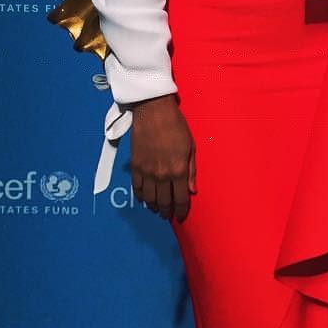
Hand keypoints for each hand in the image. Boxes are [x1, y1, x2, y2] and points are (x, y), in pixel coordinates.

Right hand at [129, 94, 195, 221]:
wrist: (153, 111)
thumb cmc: (176, 125)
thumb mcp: (190, 146)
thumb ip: (191, 170)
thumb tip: (192, 190)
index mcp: (178, 170)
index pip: (180, 198)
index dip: (181, 210)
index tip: (181, 216)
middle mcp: (161, 175)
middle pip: (164, 201)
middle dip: (167, 211)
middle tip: (169, 215)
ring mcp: (146, 172)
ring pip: (149, 199)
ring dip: (154, 206)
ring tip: (158, 209)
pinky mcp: (135, 167)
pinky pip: (136, 189)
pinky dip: (141, 197)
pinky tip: (145, 199)